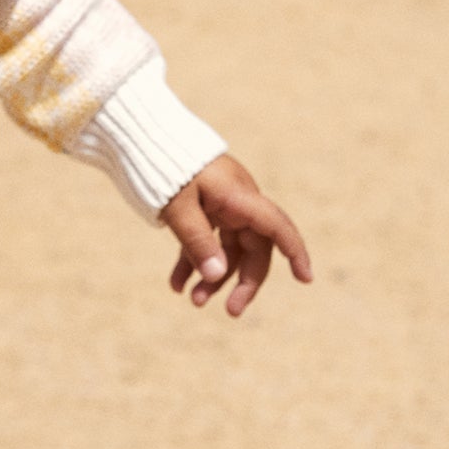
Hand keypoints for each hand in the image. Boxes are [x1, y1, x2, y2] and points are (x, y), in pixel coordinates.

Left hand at [161, 155, 311, 316]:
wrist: (143, 136)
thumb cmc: (164, 167)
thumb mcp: (179, 207)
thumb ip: (197, 241)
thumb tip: (216, 275)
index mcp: (240, 197)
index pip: (277, 227)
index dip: (294, 252)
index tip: (305, 279)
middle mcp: (237, 202)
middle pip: (254, 249)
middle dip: (243, 282)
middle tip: (231, 312)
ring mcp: (221, 206)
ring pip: (227, 250)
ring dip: (213, 277)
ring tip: (192, 301)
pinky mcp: (202, 209)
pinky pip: (204, 241)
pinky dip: (192, 262)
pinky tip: (176, 285)